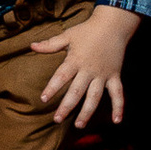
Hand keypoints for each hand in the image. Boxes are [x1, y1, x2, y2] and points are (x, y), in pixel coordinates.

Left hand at [31, 0, 137, 128]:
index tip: (44, 99)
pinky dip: (119, 107)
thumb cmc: (87, 30)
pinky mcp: (114, 76)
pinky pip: (118, 93)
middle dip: (67, 106)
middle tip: (57, 119)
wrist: (113, 24)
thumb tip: (32, 46)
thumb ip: (50, 44)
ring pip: (95, 96)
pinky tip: (117, 121)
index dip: (52, 87)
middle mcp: (89, 70)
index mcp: (76, 60)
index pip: (61, 76)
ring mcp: (103, 74)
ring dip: (87, 112)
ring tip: (79, 125)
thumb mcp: (68, 35)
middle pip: (77, 91)